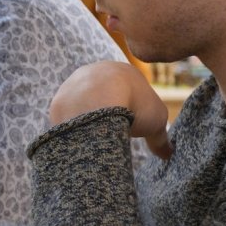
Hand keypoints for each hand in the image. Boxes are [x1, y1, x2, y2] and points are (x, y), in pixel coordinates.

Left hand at [51, 61, 171, 159]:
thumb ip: (161, 137)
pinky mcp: (58, 101)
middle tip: (112, 130)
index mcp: (120, 71)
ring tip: (96, 138)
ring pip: (81, 104)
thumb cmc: (133, 107)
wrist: (98, 103)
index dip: (131, 108)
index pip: (126, 88)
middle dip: (105, 112)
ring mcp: (73, 84)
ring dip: (87, 119)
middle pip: (100, 94)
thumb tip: (168, 154)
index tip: (132, 122)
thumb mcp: (156, 122)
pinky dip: (72, 128)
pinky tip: (79, 139)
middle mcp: (94, 72)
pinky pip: (66, 116)